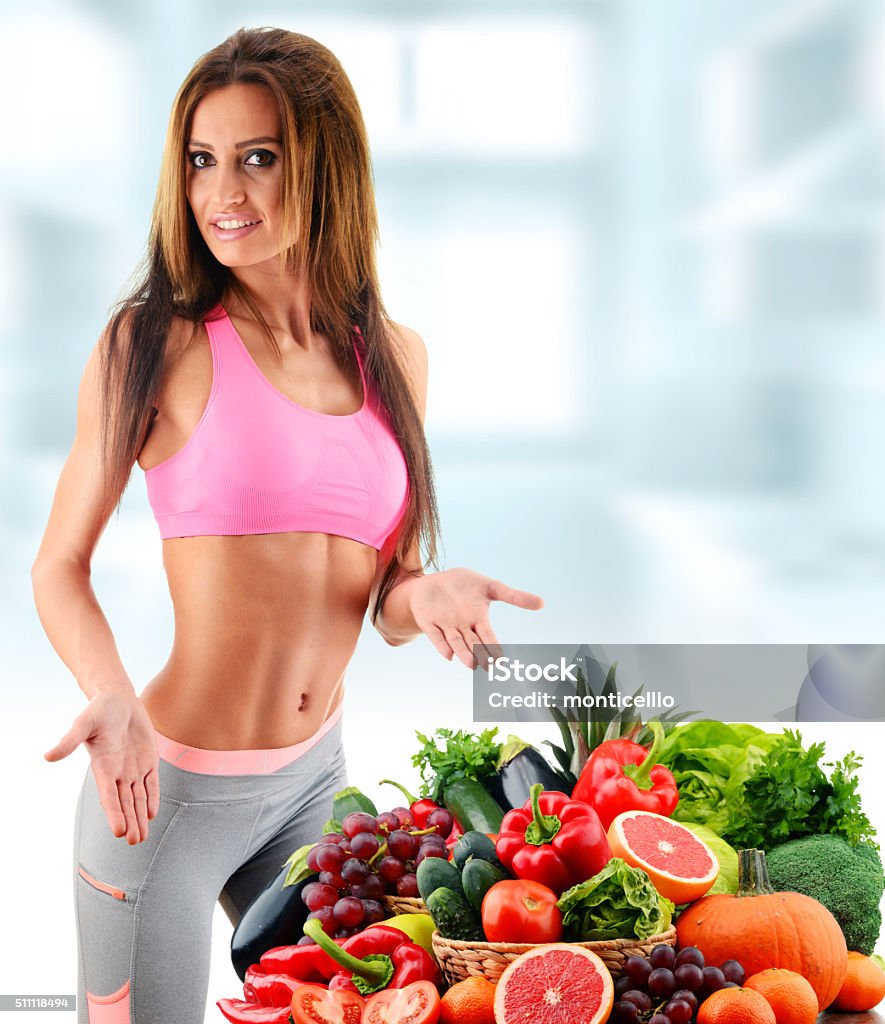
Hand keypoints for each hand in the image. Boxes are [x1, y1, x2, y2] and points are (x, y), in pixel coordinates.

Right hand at [45, 691, 159, 844]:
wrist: (118, 699)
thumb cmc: (99, 710)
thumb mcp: (84, 724)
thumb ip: (69, 741)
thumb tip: (48, 756)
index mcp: (102, 767)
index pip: (109, 796)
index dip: (114, 813)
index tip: (119, 831)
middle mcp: (118, 772)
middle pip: (124, 802)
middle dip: (130, 821)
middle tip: (135, 841)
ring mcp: (133, 767)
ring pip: (138, 797)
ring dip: (140, 816)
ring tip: (142, 837)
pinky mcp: (148, 759)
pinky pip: (151, 783)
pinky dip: (152, 798)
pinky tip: (151, 814)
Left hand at [408, 567, 542, 668]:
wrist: (435, 581)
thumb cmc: (464, 584)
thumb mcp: (490, 586)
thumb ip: (514, 596)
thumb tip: (542, 603)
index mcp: (479, 619)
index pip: (488, 636)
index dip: (494, 647)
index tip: (501, 661)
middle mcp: (463, 627)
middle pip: (473, 643)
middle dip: (479, 654)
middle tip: (487, 667)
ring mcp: (446, 626)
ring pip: (456, 643)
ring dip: (463, 654)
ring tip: (471, 664)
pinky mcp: (429, 623)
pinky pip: (435, 636)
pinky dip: (441, 645)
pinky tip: (448, 655)